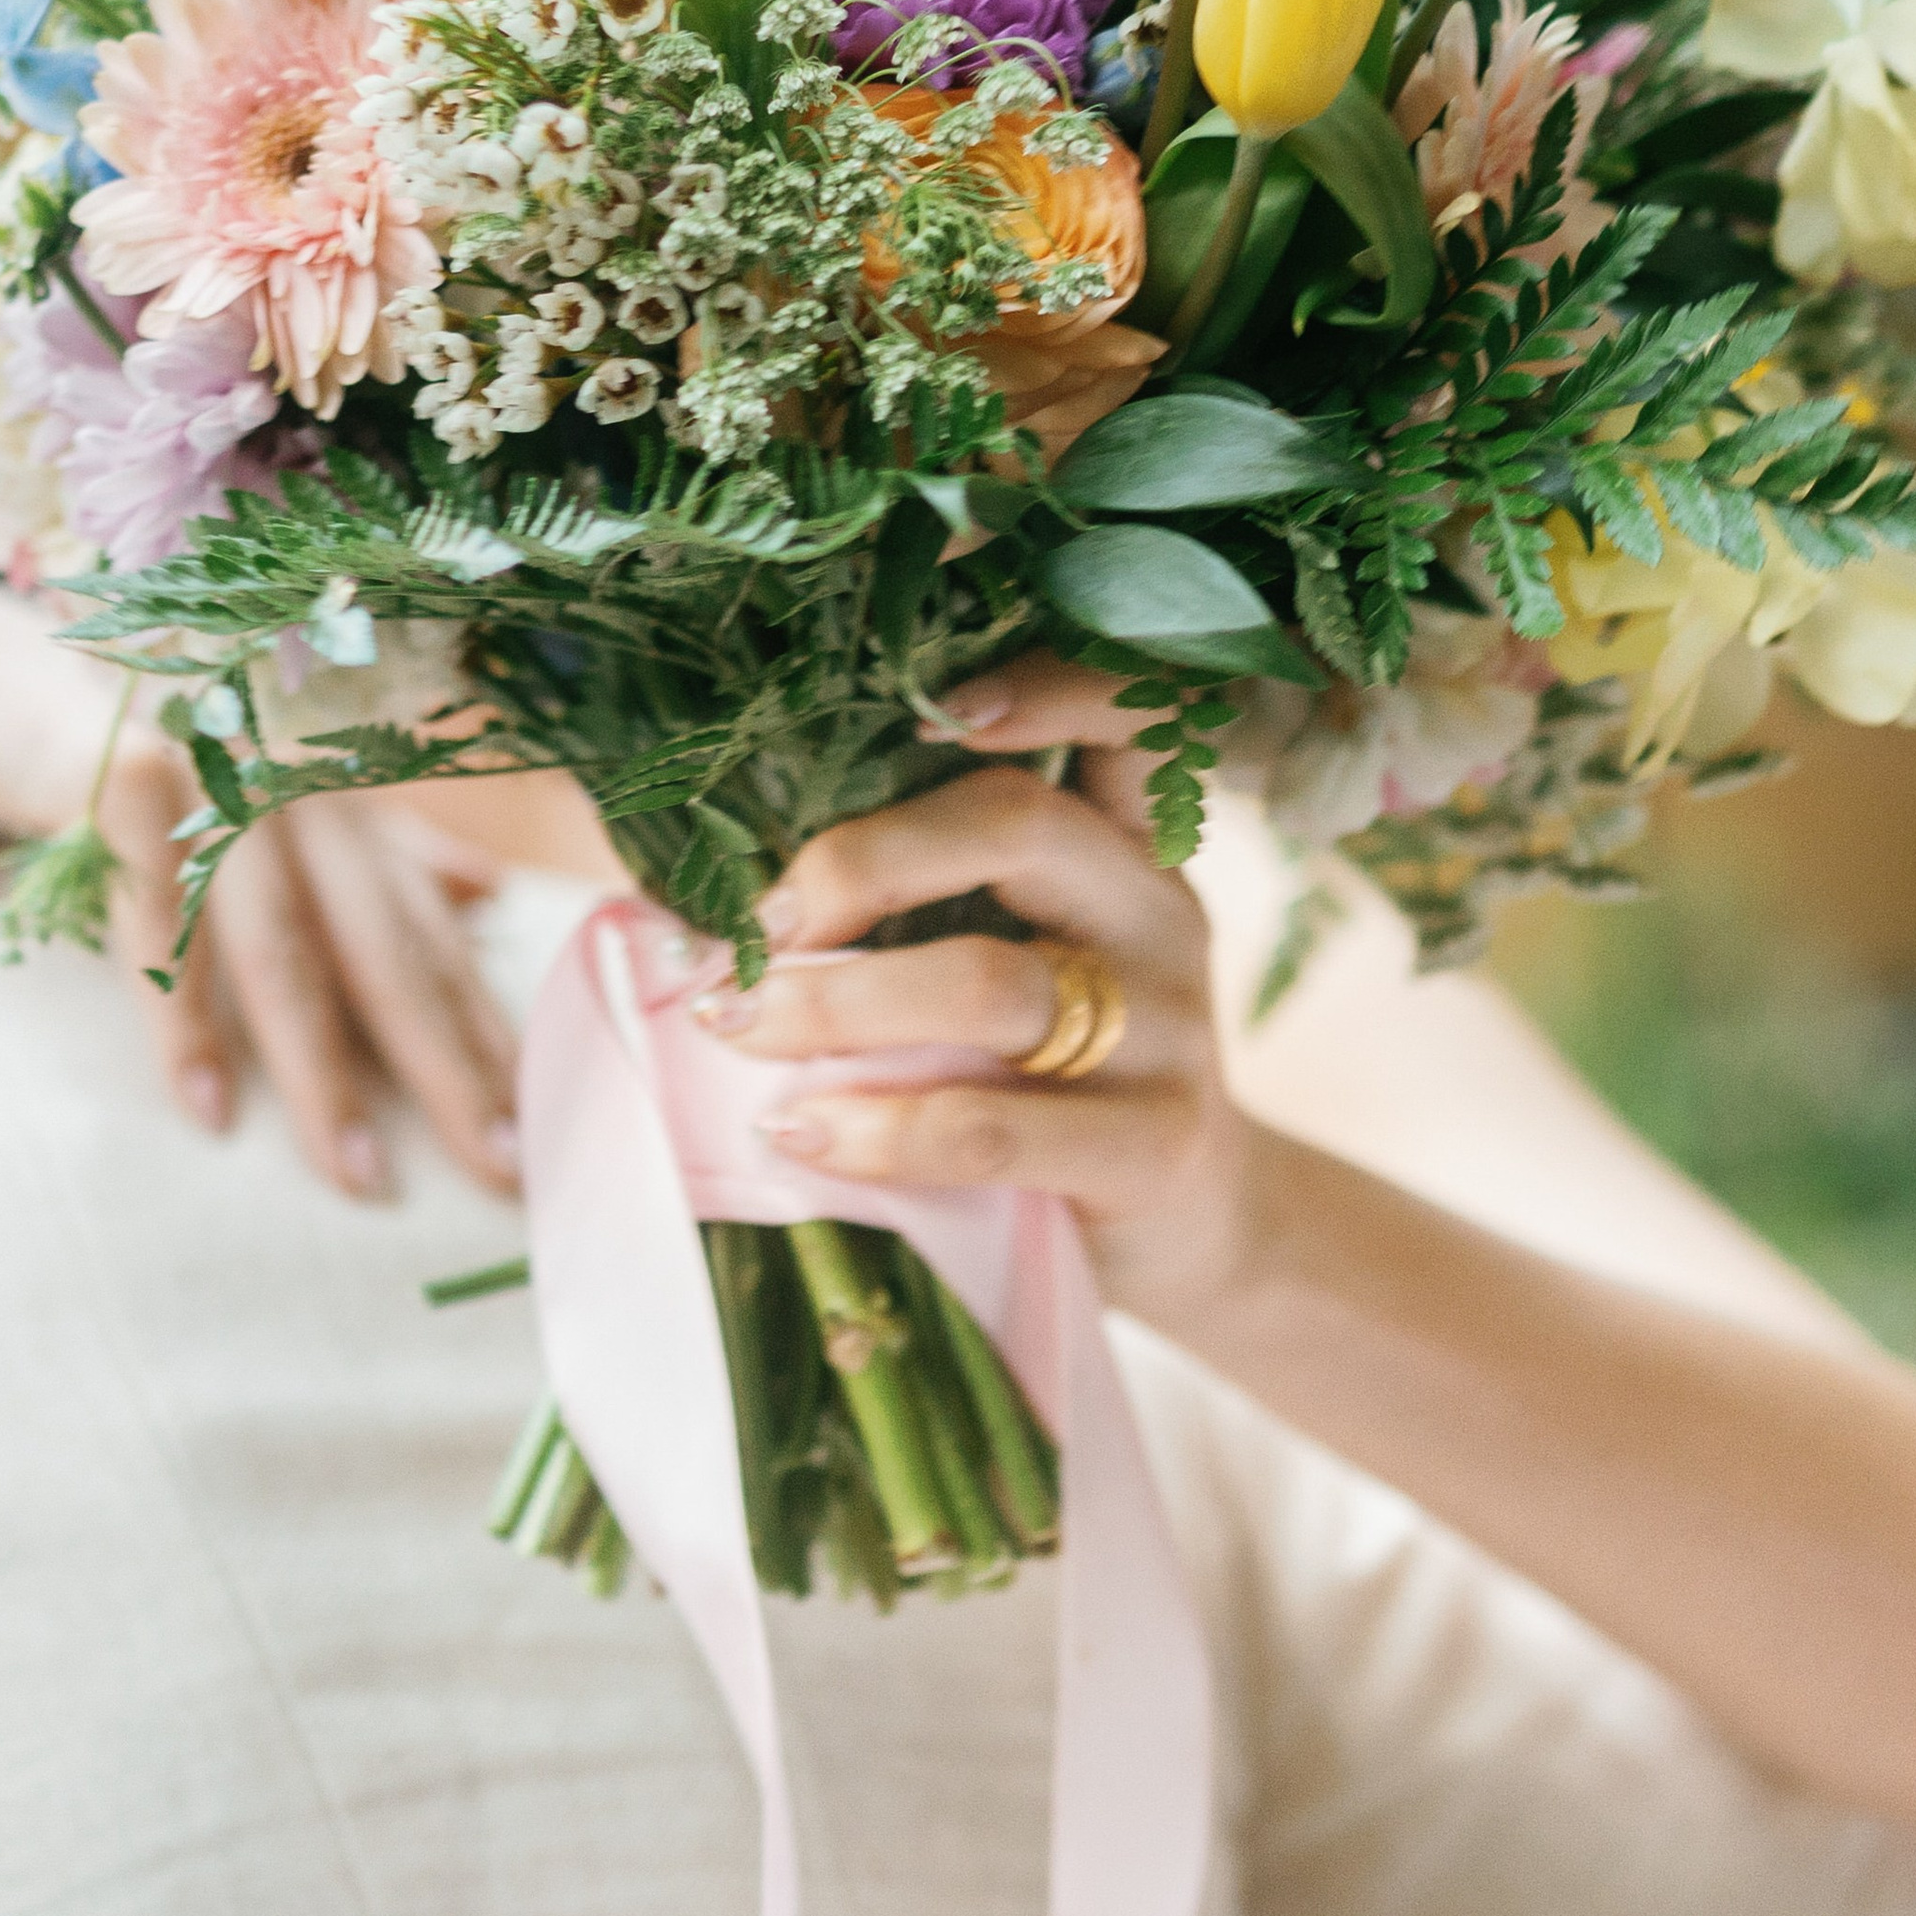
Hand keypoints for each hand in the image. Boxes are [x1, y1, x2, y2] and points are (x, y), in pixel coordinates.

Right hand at [0, 578, 519, 1199]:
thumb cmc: (151, 753)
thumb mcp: (277, 807)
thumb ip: (381, 856)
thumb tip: (488, 898)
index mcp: (349, 809)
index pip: (435, 939)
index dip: (489, 1038)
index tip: (548, 1134)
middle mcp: (303, 795)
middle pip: (389, 953)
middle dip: (449, 1072)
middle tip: (501, 1175)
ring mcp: (215, 786)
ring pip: (286, 951)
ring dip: (323, 1073)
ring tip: (358, 1179)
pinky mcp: (120, 789)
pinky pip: (160, 927)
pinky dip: (182, 1020)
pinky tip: (206, 1109)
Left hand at [691, 757, 1241, 1333]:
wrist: (1196, 1232)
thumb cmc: (1061, 1080)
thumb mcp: (1027, 965)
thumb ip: (933, 906)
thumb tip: (718, 887)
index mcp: (1124, 849)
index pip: (1120, 714)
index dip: (1038, 684)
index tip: (924, 708)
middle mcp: (1156, 917)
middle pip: (1017, 825)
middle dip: (857, 861)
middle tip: (756, 927)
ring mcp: (1168, 1033)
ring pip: (990, 982)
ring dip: (835, 1003)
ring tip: (739, 1026)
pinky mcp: (1151, 1146)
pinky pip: (991, 1125)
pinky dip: (875, 1129)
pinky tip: (799, 1132)